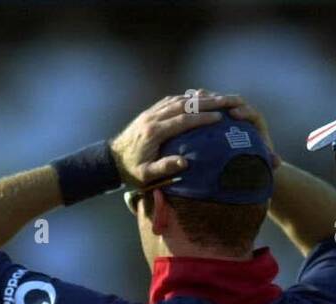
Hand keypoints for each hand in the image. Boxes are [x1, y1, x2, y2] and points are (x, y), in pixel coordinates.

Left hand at [109, 90, 242, 186]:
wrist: (111, 160)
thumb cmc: (130, 172)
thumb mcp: (146, 175)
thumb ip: (164, 168)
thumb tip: (185, 163)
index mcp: (154, 133)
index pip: (183, 121)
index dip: (201, 118)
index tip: (218, 117)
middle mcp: (153, 119)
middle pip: (183, 106)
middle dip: (205, 103)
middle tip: (224, 101)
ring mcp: (150, 114)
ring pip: (177, 100)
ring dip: (197, 98)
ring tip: (215, 98)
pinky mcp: (149, 113)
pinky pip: (170, 101)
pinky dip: (185, 99)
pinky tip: (196, 99)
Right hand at [199, 89, 281, 167]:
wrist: (248, 160)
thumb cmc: (256, 161)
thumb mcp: (264, 161)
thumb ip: (271, 160)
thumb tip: (276, 161)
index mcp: (255, 122)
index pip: (251, 112)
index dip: (243, 110)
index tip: (234, 113)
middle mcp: (242, 114)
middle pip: (233, 101)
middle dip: (221, 100)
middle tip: (209, 100)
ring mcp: (227, 113)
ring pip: (217, 101)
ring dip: (205, 99)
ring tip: (191, 99)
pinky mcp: (216, 116)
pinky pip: (206, 108)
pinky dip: (196, 106)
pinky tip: (181, 108)